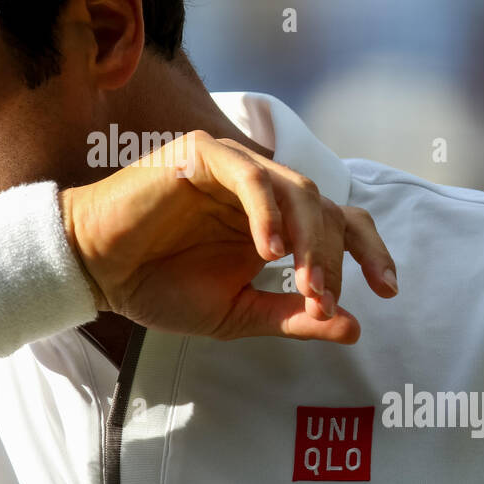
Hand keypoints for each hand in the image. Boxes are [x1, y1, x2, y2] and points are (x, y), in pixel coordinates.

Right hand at [59, 130, 397, 342]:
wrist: (97, 271)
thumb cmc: (159, 287)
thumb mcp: (236, 314)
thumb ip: (291, 318)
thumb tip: (354, 328)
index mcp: (277, 225)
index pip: (342, 224)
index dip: (370, 252)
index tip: (386, 292)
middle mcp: (264, 193)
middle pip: (327, 210)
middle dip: (334, 259)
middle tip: (323, 301)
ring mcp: (235, 168)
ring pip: (297, 191)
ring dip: (309, 241)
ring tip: (303, 284)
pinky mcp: (203, 155)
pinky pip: (249, 176)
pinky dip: (267, 212)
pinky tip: (268, 251)